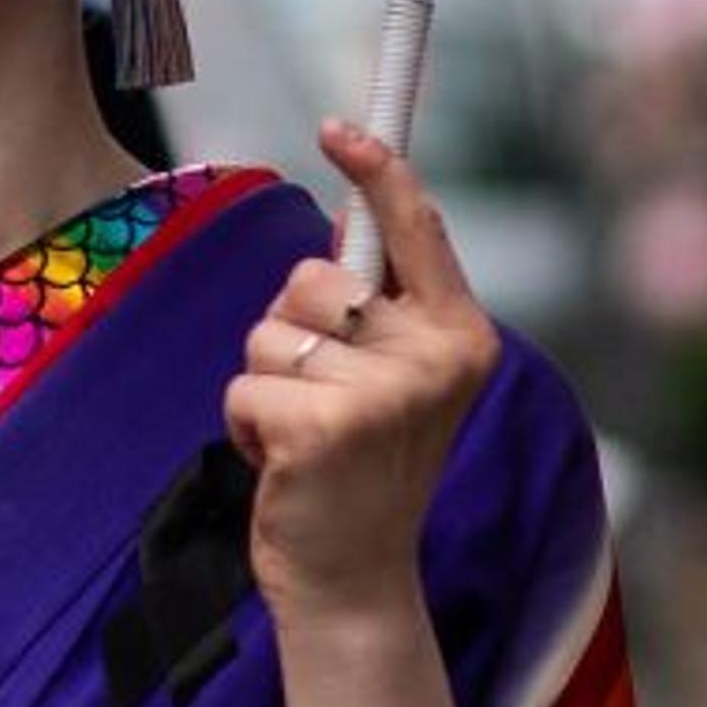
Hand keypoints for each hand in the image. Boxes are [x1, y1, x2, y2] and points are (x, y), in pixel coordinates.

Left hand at [229, 122, 501, 623]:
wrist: (356, 580)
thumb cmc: (365, 467)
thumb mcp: (396, 378)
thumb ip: (380, 307)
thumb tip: (344, 221)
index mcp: (463, 335)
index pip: (418, 228)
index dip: (377, 169)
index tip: (339, 126)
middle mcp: (434, 358)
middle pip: (313, 277)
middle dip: (292, 325)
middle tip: (321, 395)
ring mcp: (383, 395)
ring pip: (270, 330)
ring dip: (266, 380)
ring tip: (302, 435)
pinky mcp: (322, 428)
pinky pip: (245, 382)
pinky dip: (244, 421)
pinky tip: (280, 464)